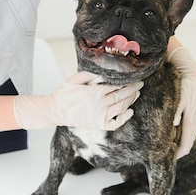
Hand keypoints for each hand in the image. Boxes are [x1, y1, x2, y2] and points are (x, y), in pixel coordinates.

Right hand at [14, 71, 142, 130]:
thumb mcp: (75, 79)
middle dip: (133, 89)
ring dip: (131, 100)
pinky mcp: (98, 124)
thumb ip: (90, 74)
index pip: (116, 86)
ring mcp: (100, 116)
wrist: (55, 110)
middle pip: (122, 96)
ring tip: (137, 93)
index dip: (127, 81)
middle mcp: (99, 105)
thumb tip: (104, 69)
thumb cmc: (64, 93)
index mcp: (94, 92)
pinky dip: (124, 118)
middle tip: (140, 83)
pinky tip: (129, 111)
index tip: (134, 77)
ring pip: (121, 108)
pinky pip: (115, 123)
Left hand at [169, 48, 195, 158]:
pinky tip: (175, 132)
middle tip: (164, 154)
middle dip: (178, 149)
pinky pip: (191, 128)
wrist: (192, 72)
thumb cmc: (183, 84)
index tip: (167, 159)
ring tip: (168, 145)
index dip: (177, 154)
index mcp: (192, 121)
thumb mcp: (178, 98)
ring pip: (190, 135)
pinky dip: (184, 133)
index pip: (186, 144)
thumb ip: (175, 113)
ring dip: (181, 141)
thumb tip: (172, 127)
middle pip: (188, 142)